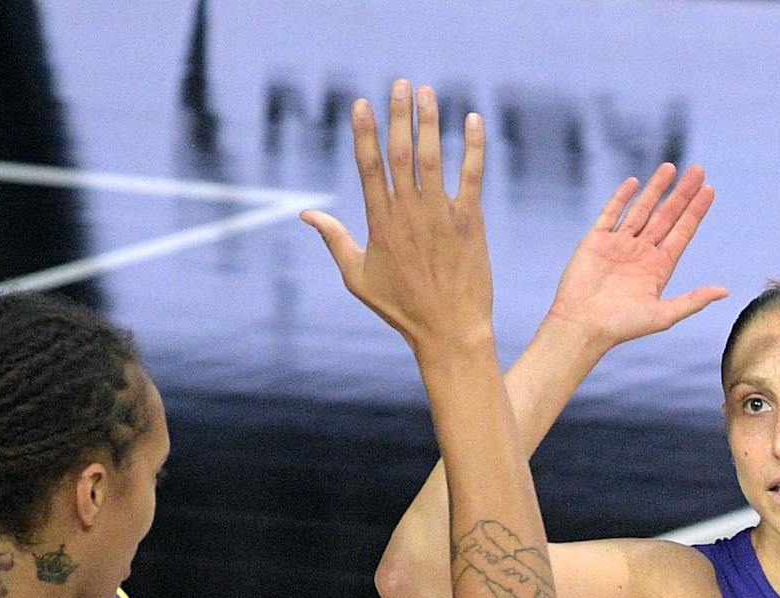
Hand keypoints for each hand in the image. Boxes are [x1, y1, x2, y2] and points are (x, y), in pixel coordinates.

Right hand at [303, 81, 493, 351]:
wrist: (449, 331)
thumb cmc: (402, 309)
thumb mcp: (358, 277)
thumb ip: (334, 239)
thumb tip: (306, 214)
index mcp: (380, 223)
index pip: (369, 167)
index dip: (365, 133)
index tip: (362, 104)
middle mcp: (408, 214)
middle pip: (401, 154)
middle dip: (399, 115)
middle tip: (400, 83)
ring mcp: (440, 216)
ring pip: (432, 159)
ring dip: (429, 122)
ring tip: (427, 91)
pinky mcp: (470, 222)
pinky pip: (472, 176)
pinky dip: (474, 147)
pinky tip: (474, 120)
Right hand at [545, 163, 727, 349]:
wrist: (582, 326)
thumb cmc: (622, 326)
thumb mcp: (663, 315)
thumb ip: (693, 301)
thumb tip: (725, 291)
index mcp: (659, 268)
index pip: (682, 232)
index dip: (696, 211)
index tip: (710, 190)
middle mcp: (641, 253)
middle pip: (667, 216)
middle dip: (682, 194)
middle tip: (698, 170)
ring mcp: (619, 245)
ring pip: (641, 210)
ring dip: (656, 189)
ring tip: (670, 168)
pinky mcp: (596, 240)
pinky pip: (611, 213)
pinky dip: (622, 198)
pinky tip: (634, 183)